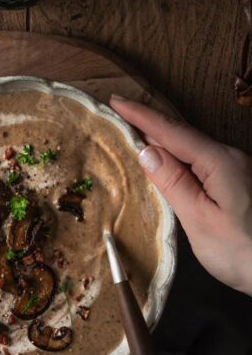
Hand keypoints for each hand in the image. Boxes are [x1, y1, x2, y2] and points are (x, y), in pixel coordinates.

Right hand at [110, 95, 251, 295]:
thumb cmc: (244, 253)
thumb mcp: (200, 221)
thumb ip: (173, 183)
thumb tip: (147, 151)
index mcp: (220, 162)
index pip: (173, 132)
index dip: (142, 116)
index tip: (116, 101)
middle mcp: (231, 158)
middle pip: (183, 135)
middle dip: (150, 124)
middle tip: (119, 114)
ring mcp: (237, 170)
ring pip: (192, 148)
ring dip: (163, 141)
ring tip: (134, 134)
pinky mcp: (239, 183)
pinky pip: (201, 160)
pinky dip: (178, 156)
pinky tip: (167, 161)